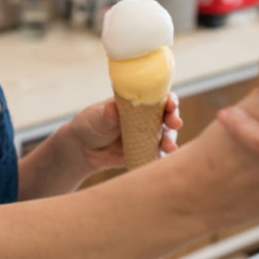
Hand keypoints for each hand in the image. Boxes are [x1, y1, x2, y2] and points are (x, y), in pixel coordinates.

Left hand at [67, 93, 182, 170]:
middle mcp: (147, 118)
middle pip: (167, 117)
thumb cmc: (90, 124)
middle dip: (174, 119)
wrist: (83, 149)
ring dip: (170, 141)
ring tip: (169, 147)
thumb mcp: (96, 117)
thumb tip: (112, 108)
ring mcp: (147, 137)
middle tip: (175, 123)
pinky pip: (157, 156)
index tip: (171, 103)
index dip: (168, 99)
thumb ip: (106, 114)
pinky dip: (162, 158)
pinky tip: (162, 160)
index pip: (158, 98)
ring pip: (165, 137)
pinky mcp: (145, 154)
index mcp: (137, 104)